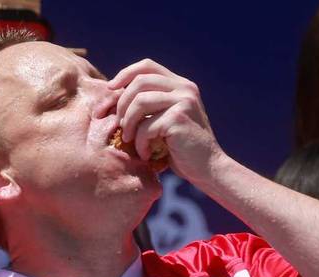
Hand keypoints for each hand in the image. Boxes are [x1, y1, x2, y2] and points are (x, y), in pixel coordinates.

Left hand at [109, 60, 222, 183]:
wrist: (208, 168)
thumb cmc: (181, 148)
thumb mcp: (165, 119)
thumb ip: (150, 104)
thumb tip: (114, 94)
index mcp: (180, 84)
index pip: (147, 66)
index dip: (125, 74)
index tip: (110, 89)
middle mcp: (184, 88)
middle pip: (139, 82)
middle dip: (121, 103)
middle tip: (118, 125)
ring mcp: (184, 101)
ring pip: (140, 102)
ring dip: (127, 123)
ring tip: (128, 140)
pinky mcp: (179, 119)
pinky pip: (146, 126)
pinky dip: (140, 143)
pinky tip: (145, 154)